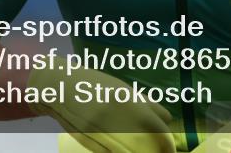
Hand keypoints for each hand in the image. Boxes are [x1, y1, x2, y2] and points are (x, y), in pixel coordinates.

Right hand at [28, 60, 175, 152]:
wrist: (61, 88)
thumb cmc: (96, 85)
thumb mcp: (123, 89)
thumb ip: (146, 104)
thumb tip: (167, 118)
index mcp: (130, 103)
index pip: (158, 130)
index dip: (167, 143)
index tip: (169, 148)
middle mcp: (118, 120)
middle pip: (146, 146)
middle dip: (155, 151)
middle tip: (158, 151)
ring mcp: (103, 133)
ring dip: (136, 152)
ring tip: (139, 149)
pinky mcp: (90, 144)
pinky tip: (121, 148)